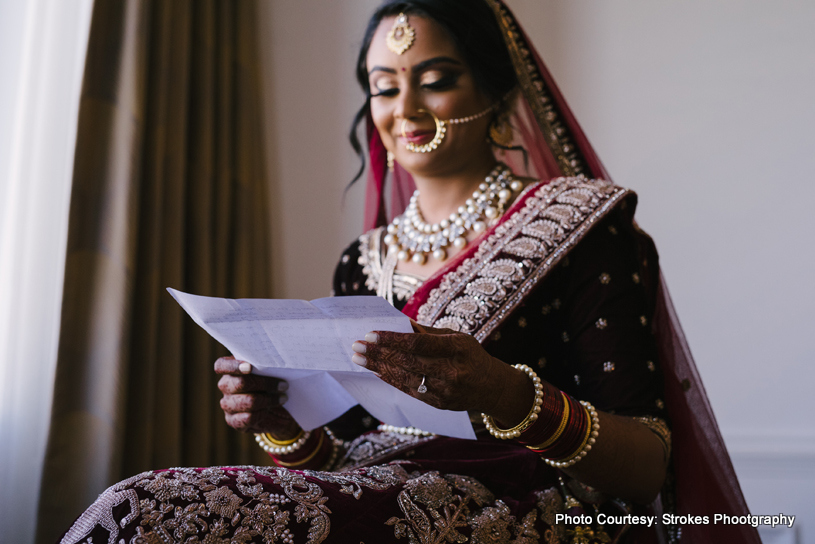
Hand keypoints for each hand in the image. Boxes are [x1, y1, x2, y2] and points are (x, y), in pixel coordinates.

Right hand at [215, 356, 298, 436]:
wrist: (275, 410)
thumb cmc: (271, 385)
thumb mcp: (269, 373)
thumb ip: (266, 366)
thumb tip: (273, 363)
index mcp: (230, 371)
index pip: (221, 365)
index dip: (233, 366)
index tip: (250, 367)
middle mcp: (225, 386)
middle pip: (240, 383)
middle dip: (265, 383)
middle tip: (283, 385)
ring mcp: (227, 405)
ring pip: (247, 401)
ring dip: (269, 400)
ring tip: (282, 398)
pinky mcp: (233, 421)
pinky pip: (248, 417)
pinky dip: (263, 413)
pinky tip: (269, 409)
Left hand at [351, 322, 525, 416]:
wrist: (492, 388)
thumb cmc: (470, 356)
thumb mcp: (456, 337)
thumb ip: (427, 333)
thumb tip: (398, 324)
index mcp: (456, 348)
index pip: (417, 344)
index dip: (391, 340)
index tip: (370, 334)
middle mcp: (451, 371)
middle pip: (406, 361)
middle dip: (378, 353)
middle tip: (356, 346)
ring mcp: (444, 390)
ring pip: (404, 377)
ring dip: (378, 367)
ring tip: (359, 359)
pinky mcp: (438, 404)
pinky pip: (409, 390)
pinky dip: (390, 380)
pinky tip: (376, 372)